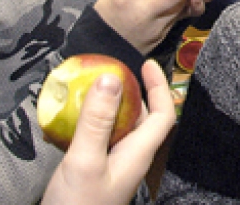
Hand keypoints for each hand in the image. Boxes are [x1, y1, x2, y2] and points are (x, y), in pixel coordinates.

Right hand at [42, 60, 174, 204]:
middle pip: (144, 120)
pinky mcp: (97, 177)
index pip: (164, 115)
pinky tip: (75, 121)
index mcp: (138, 154)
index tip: (147, 63)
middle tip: (114, 73)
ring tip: (93, 90)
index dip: (160, 87)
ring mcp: (114, 170)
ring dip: (113, 108)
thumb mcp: (85, 160)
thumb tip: (111, 77)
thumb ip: (97, 120)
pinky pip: (104, 143)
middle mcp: (131, 160)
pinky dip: (96, 126)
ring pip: (123, 131)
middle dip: (134, 93)